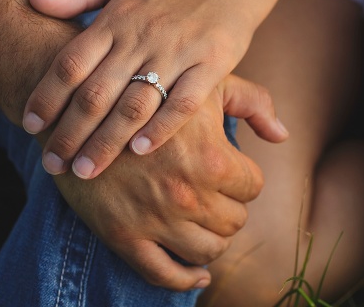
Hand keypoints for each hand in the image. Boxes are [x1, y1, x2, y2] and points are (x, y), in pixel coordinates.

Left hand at [24, 0, 281, 177]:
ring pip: (135, 104)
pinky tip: (140, 152)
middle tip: (52, 163)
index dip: (47, 95)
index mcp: (116, 19)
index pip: (71, 62)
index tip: (29, 125)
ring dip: (107, 141)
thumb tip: (31, 0)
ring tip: (86, 171)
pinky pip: (184, 102)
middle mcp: (142, 36)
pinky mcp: (211, 63)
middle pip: (96, 92)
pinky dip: (161, 127)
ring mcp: (178, 51)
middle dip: (70, 132)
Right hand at [49, 75, 286, 289]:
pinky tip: (198, 274)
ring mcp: (156, 220)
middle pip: (234, 221)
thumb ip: (252, 102)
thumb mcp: (204, 84)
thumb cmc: (151, 91)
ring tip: (206, 224)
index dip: (244, 179)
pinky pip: (165, 275)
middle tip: (216, 197)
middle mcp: (188, 195)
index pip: (253, 187)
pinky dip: (187, 279)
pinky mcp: (124, 236)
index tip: (232, 173)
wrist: (79, 106)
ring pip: (208, 250)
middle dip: (229, 208)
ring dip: (213, 240)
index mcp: (212, 159)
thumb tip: (283, 134)